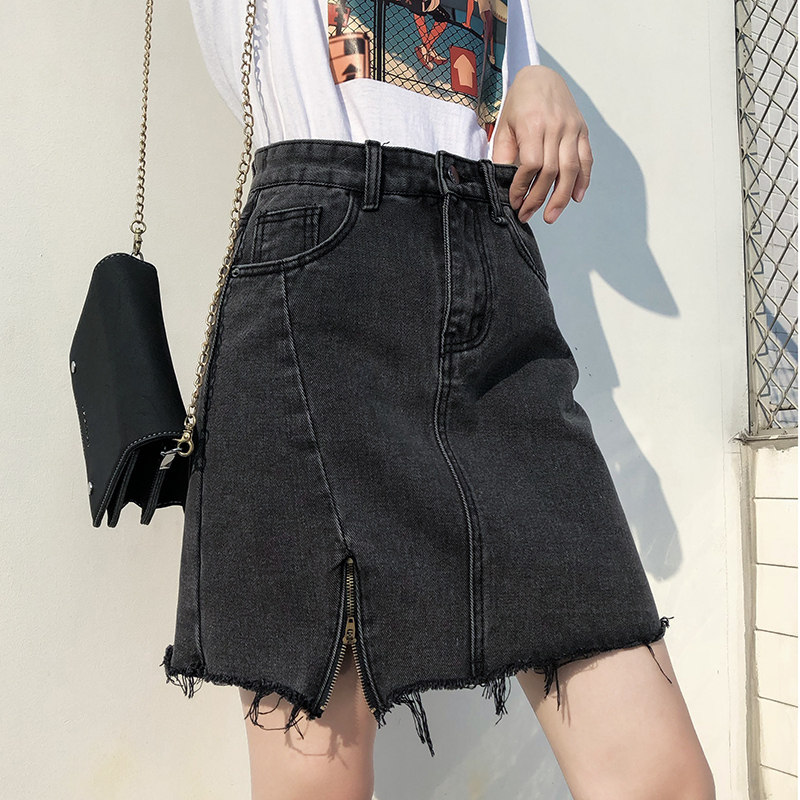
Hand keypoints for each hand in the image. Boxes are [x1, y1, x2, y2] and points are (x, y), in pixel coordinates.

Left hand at [491, 65, 592, 223]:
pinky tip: (575, 197)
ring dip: (561, 197)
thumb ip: (503, 154)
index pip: (531, 165)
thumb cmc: (519, 104)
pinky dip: (583, 180)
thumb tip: (501, 184)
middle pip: (551, 172)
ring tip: (551, 216)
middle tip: (528, 216)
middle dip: (538, 198)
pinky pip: (586, 159)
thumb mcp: (504, 126)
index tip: (515, 202)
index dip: (523, 187)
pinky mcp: (583, 131)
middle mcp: (556, 127)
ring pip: (571, 169)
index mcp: (533, 124)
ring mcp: (572, 129)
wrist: (541, 76)